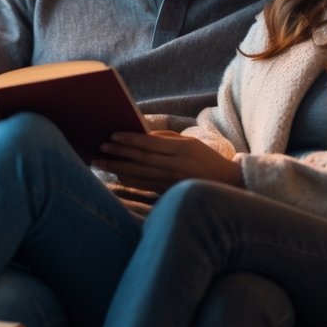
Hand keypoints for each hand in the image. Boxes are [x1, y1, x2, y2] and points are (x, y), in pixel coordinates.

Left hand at [93, 131, 241, 192]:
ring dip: (118, 168)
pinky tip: (116, 175)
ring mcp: (171, 181)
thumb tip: (140, 134)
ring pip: (138, 174)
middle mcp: (176, 166)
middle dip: (118, 154)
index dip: (130, 140)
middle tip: (100, 149)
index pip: (150, 143)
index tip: (112, 136)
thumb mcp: (191, 143)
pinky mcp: (168, 192)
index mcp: (183, 149)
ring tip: (101, 163)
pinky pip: (143, 185)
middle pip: (141, 159)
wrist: (226, 184)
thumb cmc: (206, 159)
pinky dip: (128, 180)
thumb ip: (166, 139)